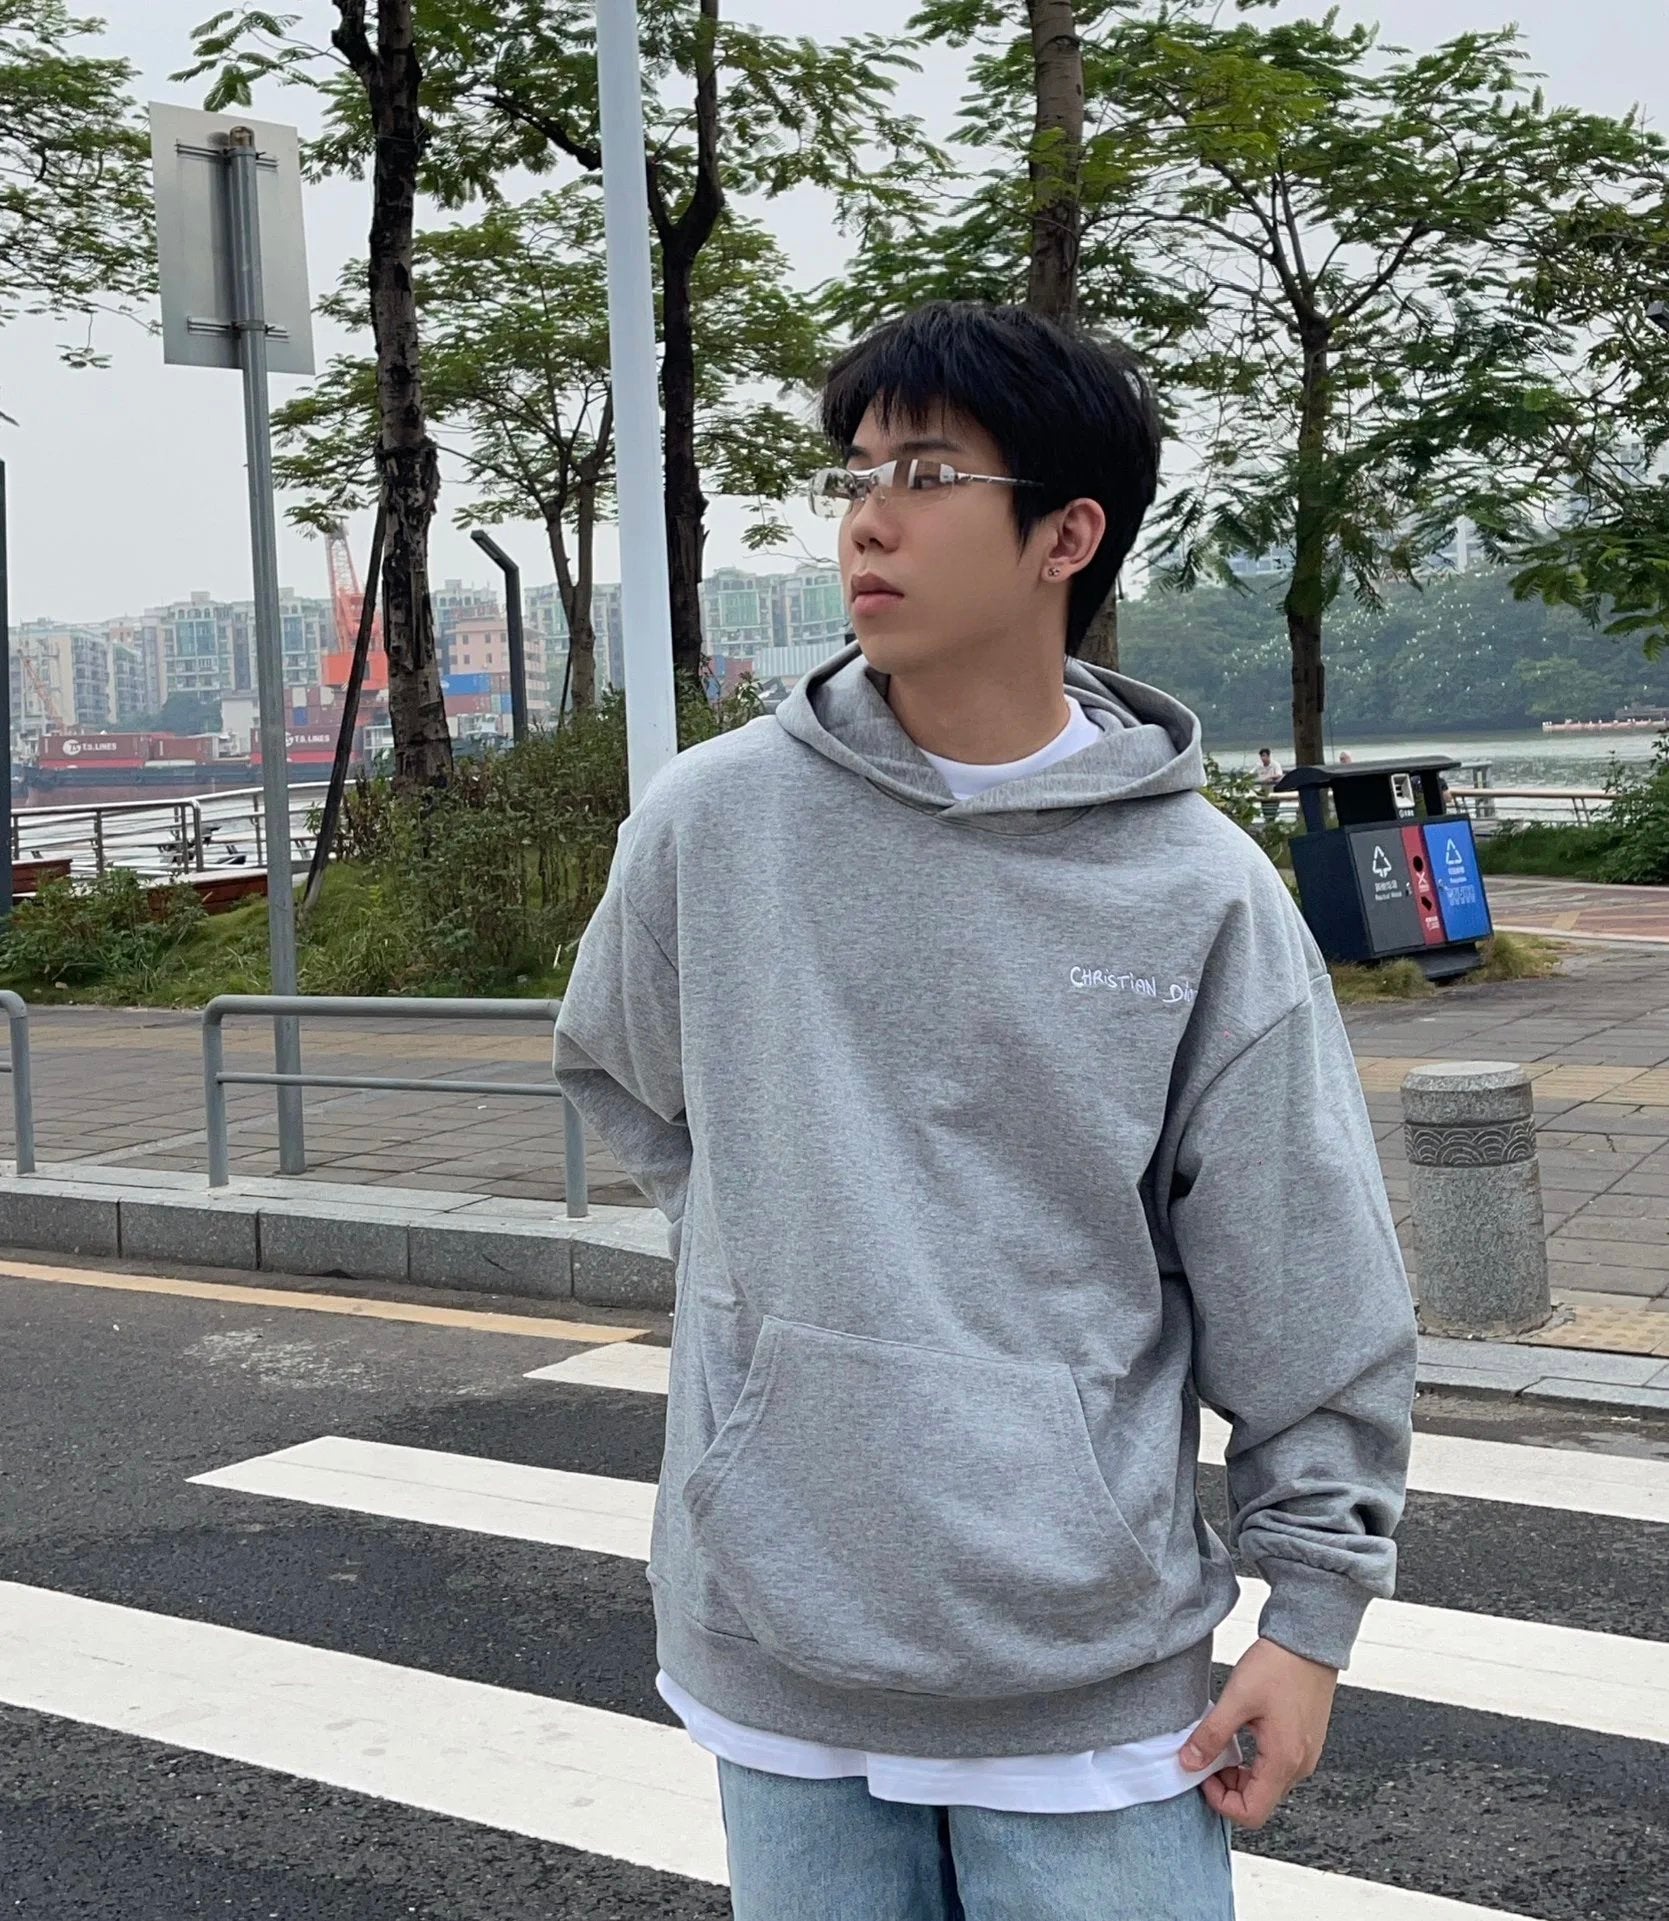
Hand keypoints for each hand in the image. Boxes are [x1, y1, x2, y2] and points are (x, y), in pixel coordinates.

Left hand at [1178, 1636, 1337, 1830]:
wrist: (1309, 1640)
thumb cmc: (1279, 1666)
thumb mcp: (1236, 1698)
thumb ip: (1211, 1735)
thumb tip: (1188, 1763)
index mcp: (1284, 1762)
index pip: (1251, 1812)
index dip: (1221, 1801)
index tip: (1202, 1774)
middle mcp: (1300, 1766)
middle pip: (1259, 1801)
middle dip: (1227, 1786)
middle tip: (1207, 1756)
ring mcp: (1306, 1755)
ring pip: (1267, 1784)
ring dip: (1240, 1773)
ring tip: (1222, 1741)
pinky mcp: (1305, 1742)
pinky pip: (1277, 1767)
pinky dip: (1254, 1761)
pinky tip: (1241, 1734)